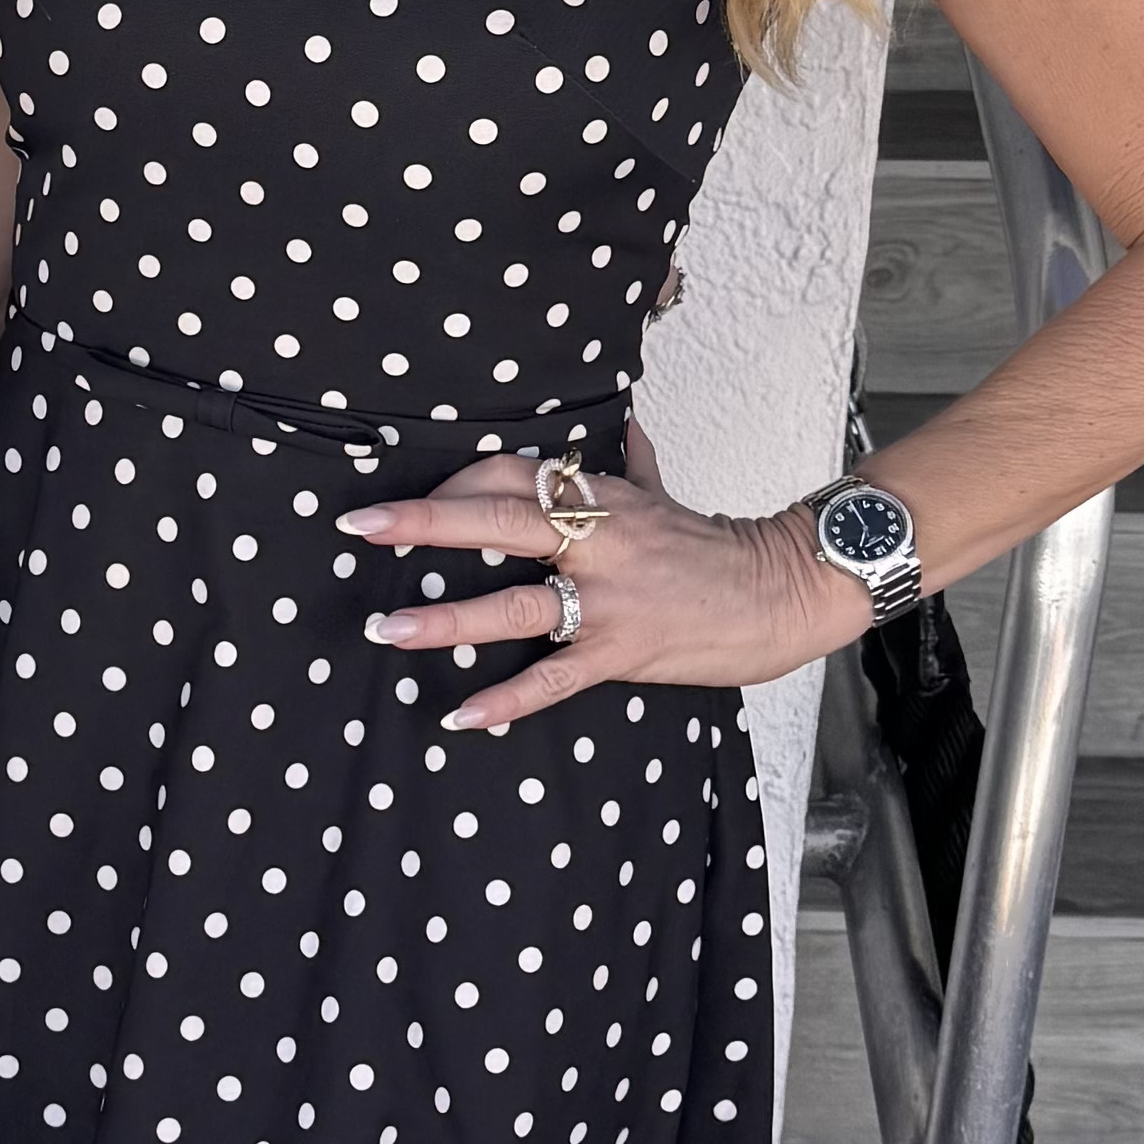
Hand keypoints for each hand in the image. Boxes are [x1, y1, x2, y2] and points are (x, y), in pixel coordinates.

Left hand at [337, 460, 862, 731]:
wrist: (783, 590)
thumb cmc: (718, 548)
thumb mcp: (667, 496)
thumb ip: (633, 466)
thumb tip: (627, 429)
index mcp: (601, 499)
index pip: (514, 474)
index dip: (457, 483)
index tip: (408, 501)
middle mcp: (597, 541)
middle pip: (498, 519)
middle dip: (423, 522)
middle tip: (360, 525)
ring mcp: (609, 598)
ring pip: (513, 603)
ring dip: (445, 618)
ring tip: (385, 629)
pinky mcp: (622, 650)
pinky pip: (554, 677)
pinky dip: (507, 700)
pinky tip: (462, 715)